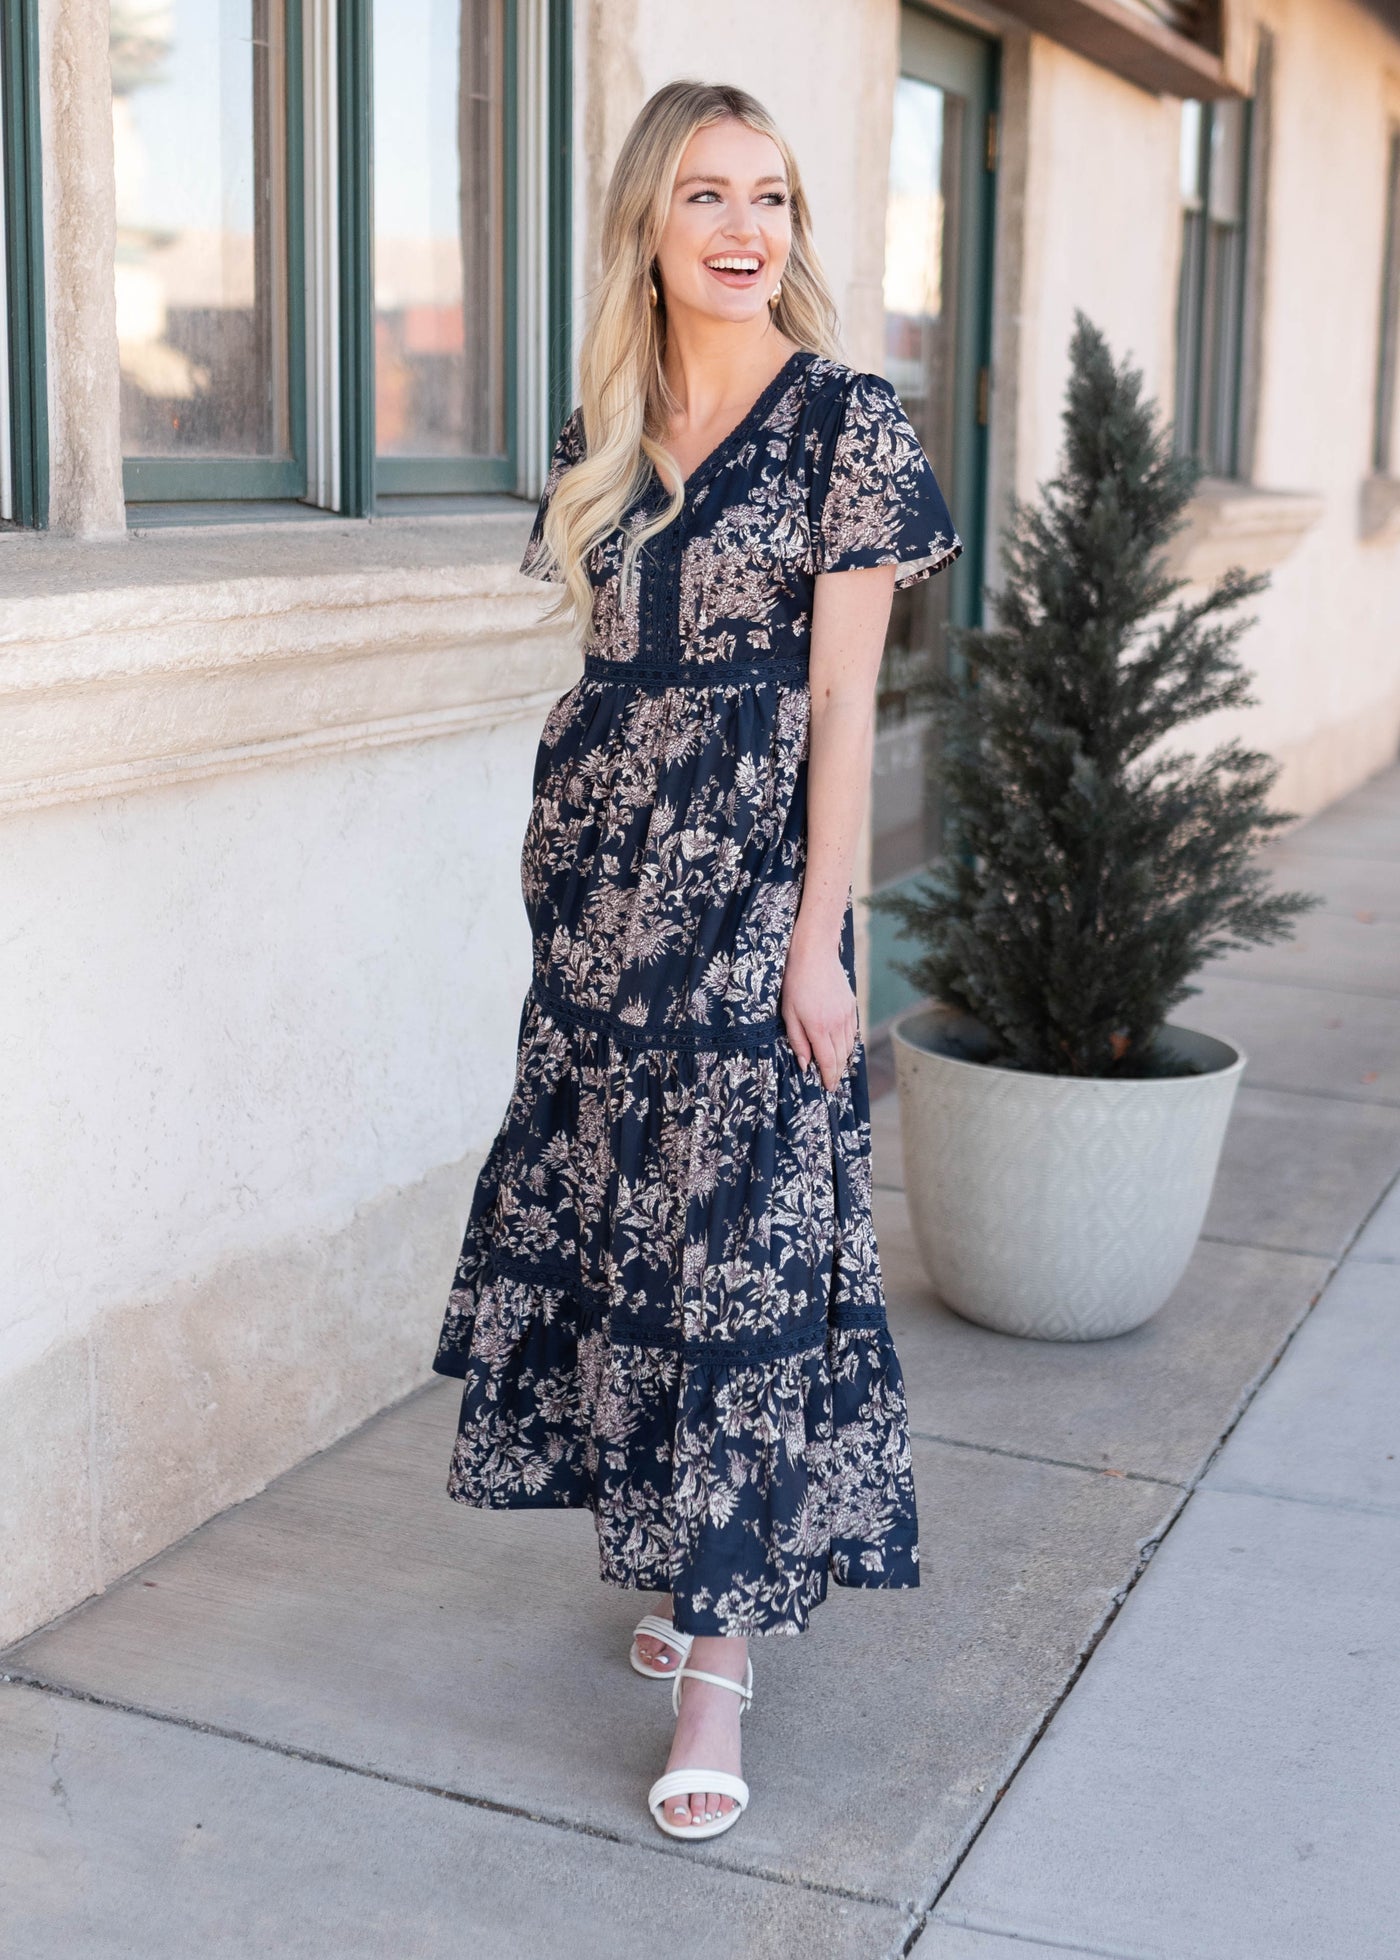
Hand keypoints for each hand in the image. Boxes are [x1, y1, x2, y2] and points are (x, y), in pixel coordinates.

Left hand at [780, 916, 857, 1089]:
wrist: (815, 954)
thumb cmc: (795, 982)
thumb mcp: (788, 1013)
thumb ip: (798, 1041)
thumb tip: (805, 1065)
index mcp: (819, 1028)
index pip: (828, 1061)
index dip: (829, 1077)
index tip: (828, 1088)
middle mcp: (837, 1024)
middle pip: (841, 1057)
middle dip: (837, 1073)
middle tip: (832, 1083)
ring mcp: (847, 1015)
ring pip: (849, 1046)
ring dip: (844, 1060)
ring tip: (837, 1070)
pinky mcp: (851, 1006)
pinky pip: (853, 1032)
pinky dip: (849, 1044)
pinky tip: (843, 1048)